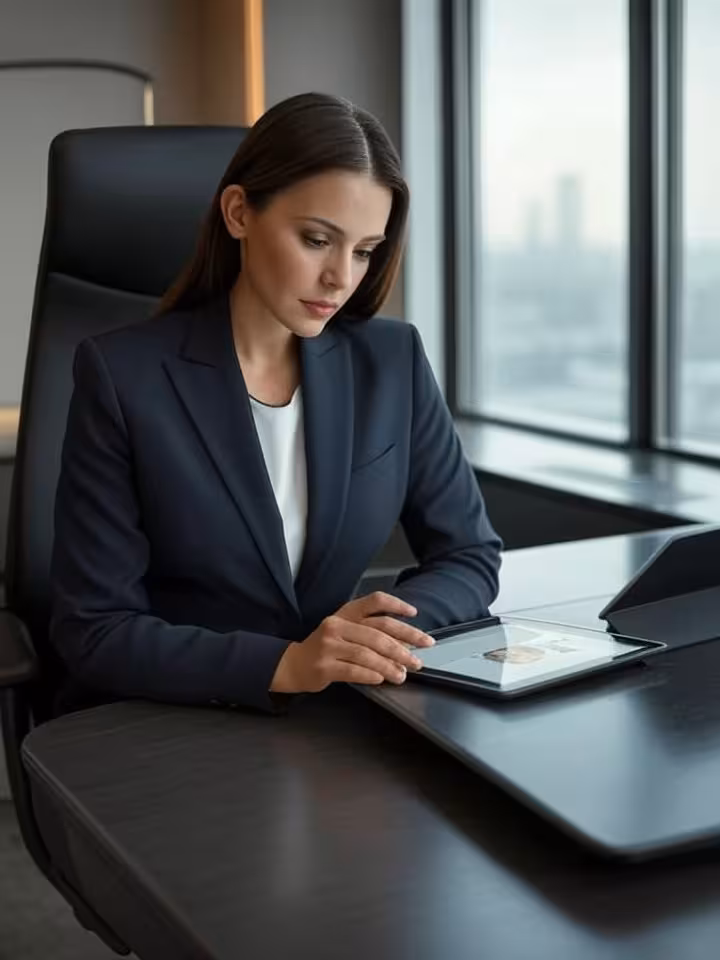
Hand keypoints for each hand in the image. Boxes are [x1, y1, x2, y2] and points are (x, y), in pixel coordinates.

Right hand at [270, 592, 434, 693]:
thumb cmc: (326, 648)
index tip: (414, 614)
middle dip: (403, 646)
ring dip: (390, 666)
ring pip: (367, 654)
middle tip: (418, 658)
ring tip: (403, 674)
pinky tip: (382, 678)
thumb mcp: (346, 631)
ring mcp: (329, 645)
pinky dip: (371, 674)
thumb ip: (371, 633)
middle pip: (378, 632)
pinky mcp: (324, 666)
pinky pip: (354, 670)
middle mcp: (337, 625)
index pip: (375, 601)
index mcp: (346, 613)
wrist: (294, 664)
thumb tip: (406, 645)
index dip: (397, 605)